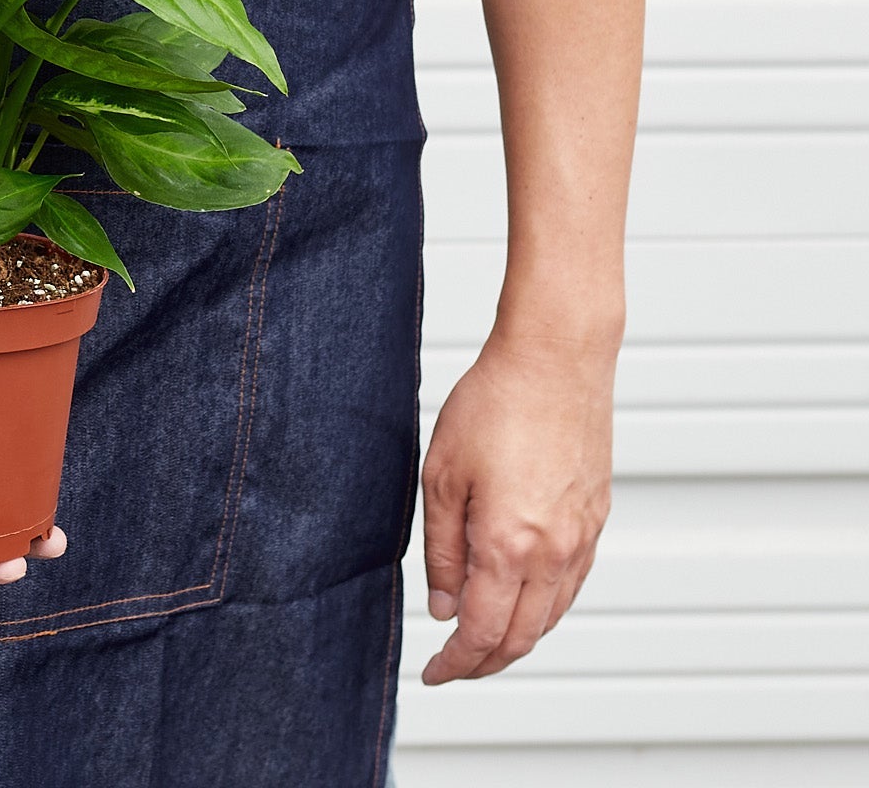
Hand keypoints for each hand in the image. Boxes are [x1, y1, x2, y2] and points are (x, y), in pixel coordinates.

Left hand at [419, 331, 615, 683]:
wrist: (555, 360)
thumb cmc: (494, 403)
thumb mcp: (442, 475)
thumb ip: (441, 548)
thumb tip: (444, 606)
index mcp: (509, 546)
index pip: (483, 633)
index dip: (457, 663)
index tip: (436, 673)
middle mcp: (554, 553)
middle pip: (522, 638)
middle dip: (486, 661)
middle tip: (454, 664)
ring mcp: (581, 538)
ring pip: (551, 617)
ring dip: (517, 639)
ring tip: (482, 637)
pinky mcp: (596, 519)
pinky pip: (571, 585)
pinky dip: (544, 608)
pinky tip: (522, 597)